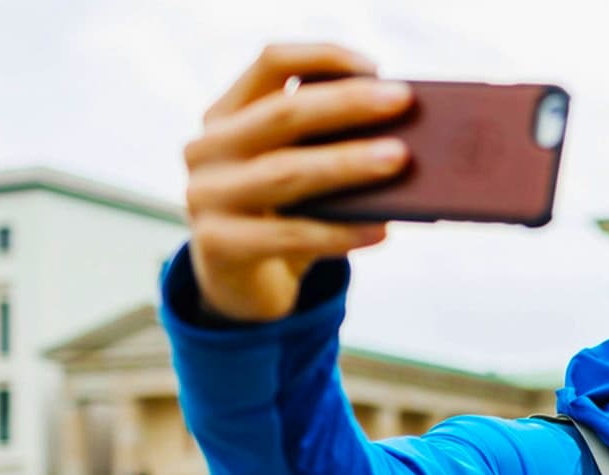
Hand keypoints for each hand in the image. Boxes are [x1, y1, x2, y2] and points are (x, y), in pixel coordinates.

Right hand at [183, 44, 412, 321]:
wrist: (242, 284)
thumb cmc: (284, 215)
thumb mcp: (296, 170)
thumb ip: (326, 146)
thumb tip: (402, 137)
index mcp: (227, 114)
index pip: (271, 63)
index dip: (324, 56)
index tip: (376, 68)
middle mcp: (208, 148)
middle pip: (282, 113)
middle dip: (347, 104)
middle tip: (402, 101)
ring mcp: (206, 196)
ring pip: (287, 171)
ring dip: (348, 164)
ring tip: (399, 159)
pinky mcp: (219, 244)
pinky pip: (291, 235)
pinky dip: (341, 233)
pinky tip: (381, 230)